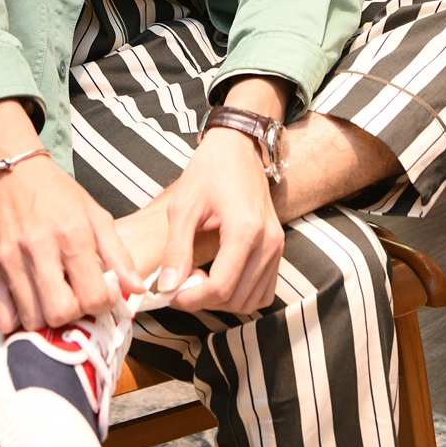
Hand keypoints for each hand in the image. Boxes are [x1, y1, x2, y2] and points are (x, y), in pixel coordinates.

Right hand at [0, 98, 141, 333]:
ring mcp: (11, 262)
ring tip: (55, 301)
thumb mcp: (95, 214)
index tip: (101, 295)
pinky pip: (2, 318)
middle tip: (76, 300)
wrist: (10, 170)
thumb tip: (138, 290)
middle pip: (60, 313)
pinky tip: (31, 305)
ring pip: (31, 320)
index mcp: (72, 235)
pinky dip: (18, 322)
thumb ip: (119, 254)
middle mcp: (40, 250)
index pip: (92, 296)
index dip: (103, 305)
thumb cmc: (57, 192)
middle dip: (74, 316)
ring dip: (48, 320)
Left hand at [157, 128, 284, 313]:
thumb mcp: (184, 206)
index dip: (191, 298)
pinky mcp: (278, 248)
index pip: (221, 288)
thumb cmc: (209, 170)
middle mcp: (268, 242)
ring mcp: (277, 246)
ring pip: (251, 300)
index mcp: (245, 230)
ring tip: (199, 277)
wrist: (237, 146)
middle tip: (181, 280)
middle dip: (204, 299)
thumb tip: (167, 289)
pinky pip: (264, 291)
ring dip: (222, 300)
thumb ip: (176, 250)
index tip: (170, 292)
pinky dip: (241, 294)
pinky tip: (220, 276)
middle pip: (236, 299)